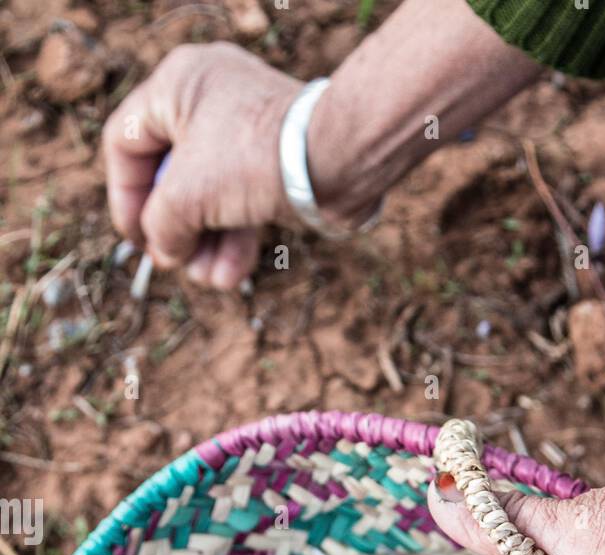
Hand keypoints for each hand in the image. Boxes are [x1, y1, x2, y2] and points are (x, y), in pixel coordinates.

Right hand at [103, 42, 301, 288]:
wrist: (338, 160)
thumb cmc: (254, 159)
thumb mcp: (187, 195)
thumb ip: (160, 224)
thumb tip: (165, 250)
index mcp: (176, 86)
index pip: (126, 141)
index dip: (124, 195)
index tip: (138, 238)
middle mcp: (208, 102)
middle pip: (169, 178)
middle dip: (175, 230)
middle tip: (177, 261)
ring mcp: (243, 134)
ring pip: (207, 199)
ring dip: (204, 246)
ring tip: (210, 277)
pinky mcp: (271, 166)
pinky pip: (239, 205)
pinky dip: (234, 242)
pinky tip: (231, 275)